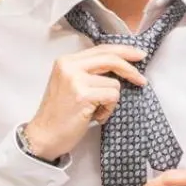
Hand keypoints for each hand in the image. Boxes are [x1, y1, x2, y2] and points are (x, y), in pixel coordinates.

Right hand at [22, 44, 147, 160]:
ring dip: (111, 101)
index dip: (124, 51)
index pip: (102, 49)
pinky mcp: (83, 95)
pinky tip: (95, 116)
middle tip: (142, 80)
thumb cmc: (61, 113)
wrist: (44, 135)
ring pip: (114, 84)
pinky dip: (109, 109)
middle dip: (131, 70)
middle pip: (111, 59)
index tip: (139, 55)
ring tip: (96, 110)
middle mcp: (69, 66)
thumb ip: (90, 71)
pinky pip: (112, 97)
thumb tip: (122, 63)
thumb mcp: (72, 84)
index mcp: (66, 61)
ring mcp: (75, 80)